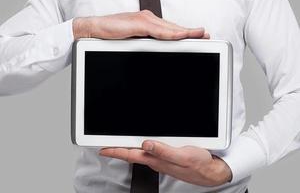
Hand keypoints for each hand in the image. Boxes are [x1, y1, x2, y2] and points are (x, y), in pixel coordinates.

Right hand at [73, 10, 209, 39]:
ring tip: (200, 35)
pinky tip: (182, 36)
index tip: (198, 36)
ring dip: (186, 32)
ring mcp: (144, 20)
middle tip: (206, 35)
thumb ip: (145, 43)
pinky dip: (171, 34)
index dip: (184, 33)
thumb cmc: (110, 36)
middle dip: (190, 32)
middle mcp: (148, 19)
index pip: (170, 29)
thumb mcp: (132, 41)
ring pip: (169, 28)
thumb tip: (157, 50)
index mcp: (147, 23)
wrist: (92, 29)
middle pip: (173, 27)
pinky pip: (158, 31)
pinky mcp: (138, 23)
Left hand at [99, 140, 231, 186]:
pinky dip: (142, 147)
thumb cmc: (198, 165)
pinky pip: (150, 152)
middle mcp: (157, 161)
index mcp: (157, 160)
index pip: (131, 154)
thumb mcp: (182, 156)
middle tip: (107, 144)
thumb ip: (163, 151)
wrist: (210, 172)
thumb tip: (146, 144)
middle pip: (132, 154)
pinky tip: (142, 144)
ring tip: (120, 143)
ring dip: (129, 148)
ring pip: (140, 153)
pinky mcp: (167, 158)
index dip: (115, 151)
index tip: (103, 149)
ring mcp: (161, 160)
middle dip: (119, 149)